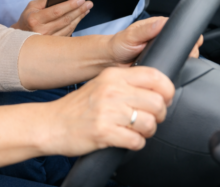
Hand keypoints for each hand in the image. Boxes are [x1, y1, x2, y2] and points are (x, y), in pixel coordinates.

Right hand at [12, 0, 92, 35]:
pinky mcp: (54, 46)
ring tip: (87, 9)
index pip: (56, 11)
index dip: (70, 5)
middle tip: (88, 3)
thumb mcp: (32, 6)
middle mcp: (41, 31)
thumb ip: (45, 0)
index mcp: (35, 20)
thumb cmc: (28, 18)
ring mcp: (48, 40)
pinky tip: (80, 17)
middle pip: (65, 20)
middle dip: (79, 10)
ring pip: (69, 27)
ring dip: (80, 17)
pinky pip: (68, 33)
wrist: (20, 37)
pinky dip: (76, 25)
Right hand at [41, 66, 174, 154]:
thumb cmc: (79, 108)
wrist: (52, 124)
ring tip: (136, 131)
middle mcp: (112, 90)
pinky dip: (136, 144)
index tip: (164, 99)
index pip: (155, 76)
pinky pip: (136, 141)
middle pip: (157, 102)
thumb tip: (158, 90)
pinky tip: (126, 139)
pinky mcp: (104, 132)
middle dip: (159, 115)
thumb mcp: (101, 84)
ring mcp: (108, 111)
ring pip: (149, 123)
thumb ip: (126, 83)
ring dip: (148, 131)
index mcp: (113, 75)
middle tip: (148, 119)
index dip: (167, 90)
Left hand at [109, 17, 203, 65]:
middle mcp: (163, 38)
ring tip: (172, 62)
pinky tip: (169, 69)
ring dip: (181, 60)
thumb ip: (146, 30)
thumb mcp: (132, 35)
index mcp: (158, 26)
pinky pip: (173, 66)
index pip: (179, 26)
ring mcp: (163, 52)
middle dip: (187, 49)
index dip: (187, 33)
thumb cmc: (119, 44)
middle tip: (180, 54)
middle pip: (184, 42)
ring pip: (181, 55)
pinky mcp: (162, 63)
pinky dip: (173, 68)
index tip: (191, 40)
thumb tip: (161, 23)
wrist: (112, 61)